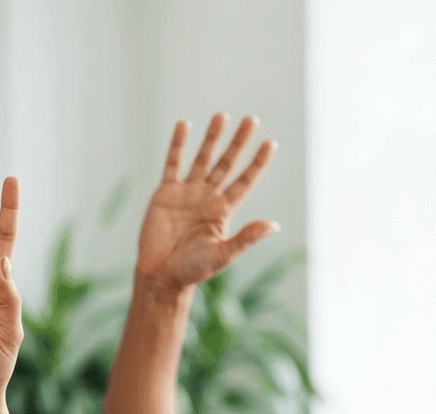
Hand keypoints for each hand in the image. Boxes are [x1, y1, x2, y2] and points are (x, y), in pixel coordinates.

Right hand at [135, 114, 278, 296]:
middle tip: (251, 120)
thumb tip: (274, 225)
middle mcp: (208, 197)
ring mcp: (187, 193)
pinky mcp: (165, 193)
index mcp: (223, 211)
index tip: (271, 143)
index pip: (245, 181)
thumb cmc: (193, 270)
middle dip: (239, 142)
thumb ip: (247, 237)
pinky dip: (178, 145)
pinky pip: (173, 163)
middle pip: (227, 163)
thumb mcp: (223, 254)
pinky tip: (184, 125)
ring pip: (203, 158)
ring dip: (212, 138)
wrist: (161, 275)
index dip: (257, 163)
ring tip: (222, 116)